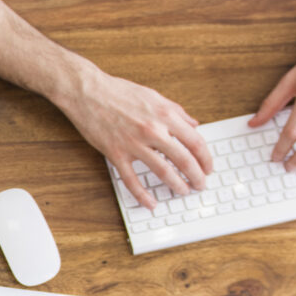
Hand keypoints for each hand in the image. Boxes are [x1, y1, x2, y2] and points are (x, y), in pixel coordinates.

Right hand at [58, 64, 215, 205]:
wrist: (87, 92)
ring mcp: (134, 144)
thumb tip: (194, 124)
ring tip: (183, 191)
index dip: (206, 159)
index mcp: (165, 115)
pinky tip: (151, 203)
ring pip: (163, 172)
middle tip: (200, 184)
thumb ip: (176, 111)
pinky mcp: (116, 154)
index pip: (195, 142)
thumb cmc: (118, 91)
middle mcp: (153, 130)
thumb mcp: (154, 96)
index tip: (208, 167)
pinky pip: (132, 180)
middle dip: (196, 176)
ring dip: (177, 185)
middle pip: (184, 160)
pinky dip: (142, 195)